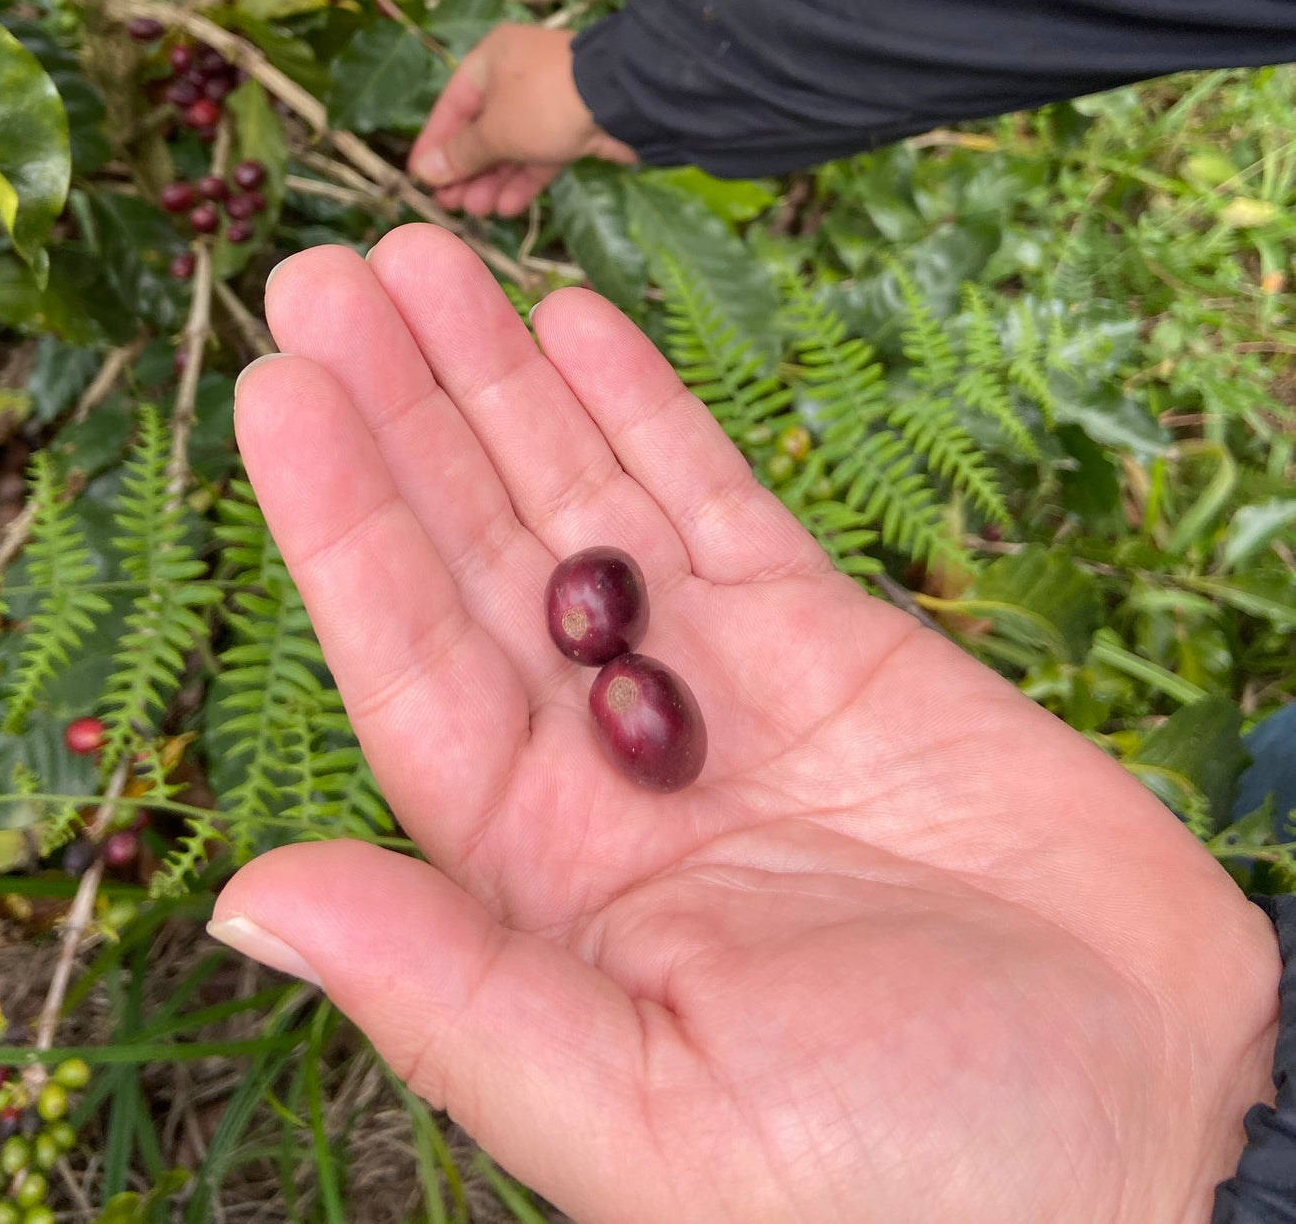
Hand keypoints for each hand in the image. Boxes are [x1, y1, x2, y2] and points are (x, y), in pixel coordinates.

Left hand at [219, 228, 1278, 1223]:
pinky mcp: (834, 644)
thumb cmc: (905, 1185)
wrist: (1149, 1139)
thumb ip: (450, 995)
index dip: (338, 521)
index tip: (276, 390)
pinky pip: (717, 502)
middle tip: (325, 275)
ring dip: (500, 382)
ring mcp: (718, 691)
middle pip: (473, 552)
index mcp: (535, 879)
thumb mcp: (650, 1119)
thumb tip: (247, 895)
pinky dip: (646, 409)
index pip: (403, 664)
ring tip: (423, 264)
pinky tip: (576, 324)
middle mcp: (603, 766)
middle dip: (401, 413)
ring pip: (581, 501)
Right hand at [407, 23, 636, 216]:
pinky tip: (508, 207)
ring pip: (512, 145)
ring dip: (493, 179)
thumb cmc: (545, 103)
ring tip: (477, 211)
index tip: (420, 178)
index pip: (452, 105)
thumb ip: (461, 153)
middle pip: (482, 128)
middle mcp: (518, 76)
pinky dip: (524, 179)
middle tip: (451, 204)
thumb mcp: (495, 130)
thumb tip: (424, 170)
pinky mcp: (574, 126)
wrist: (625, 99)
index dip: (434, 144)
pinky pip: (540, 154)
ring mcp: (549, 102)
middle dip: (467, 169)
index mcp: (492, 60)